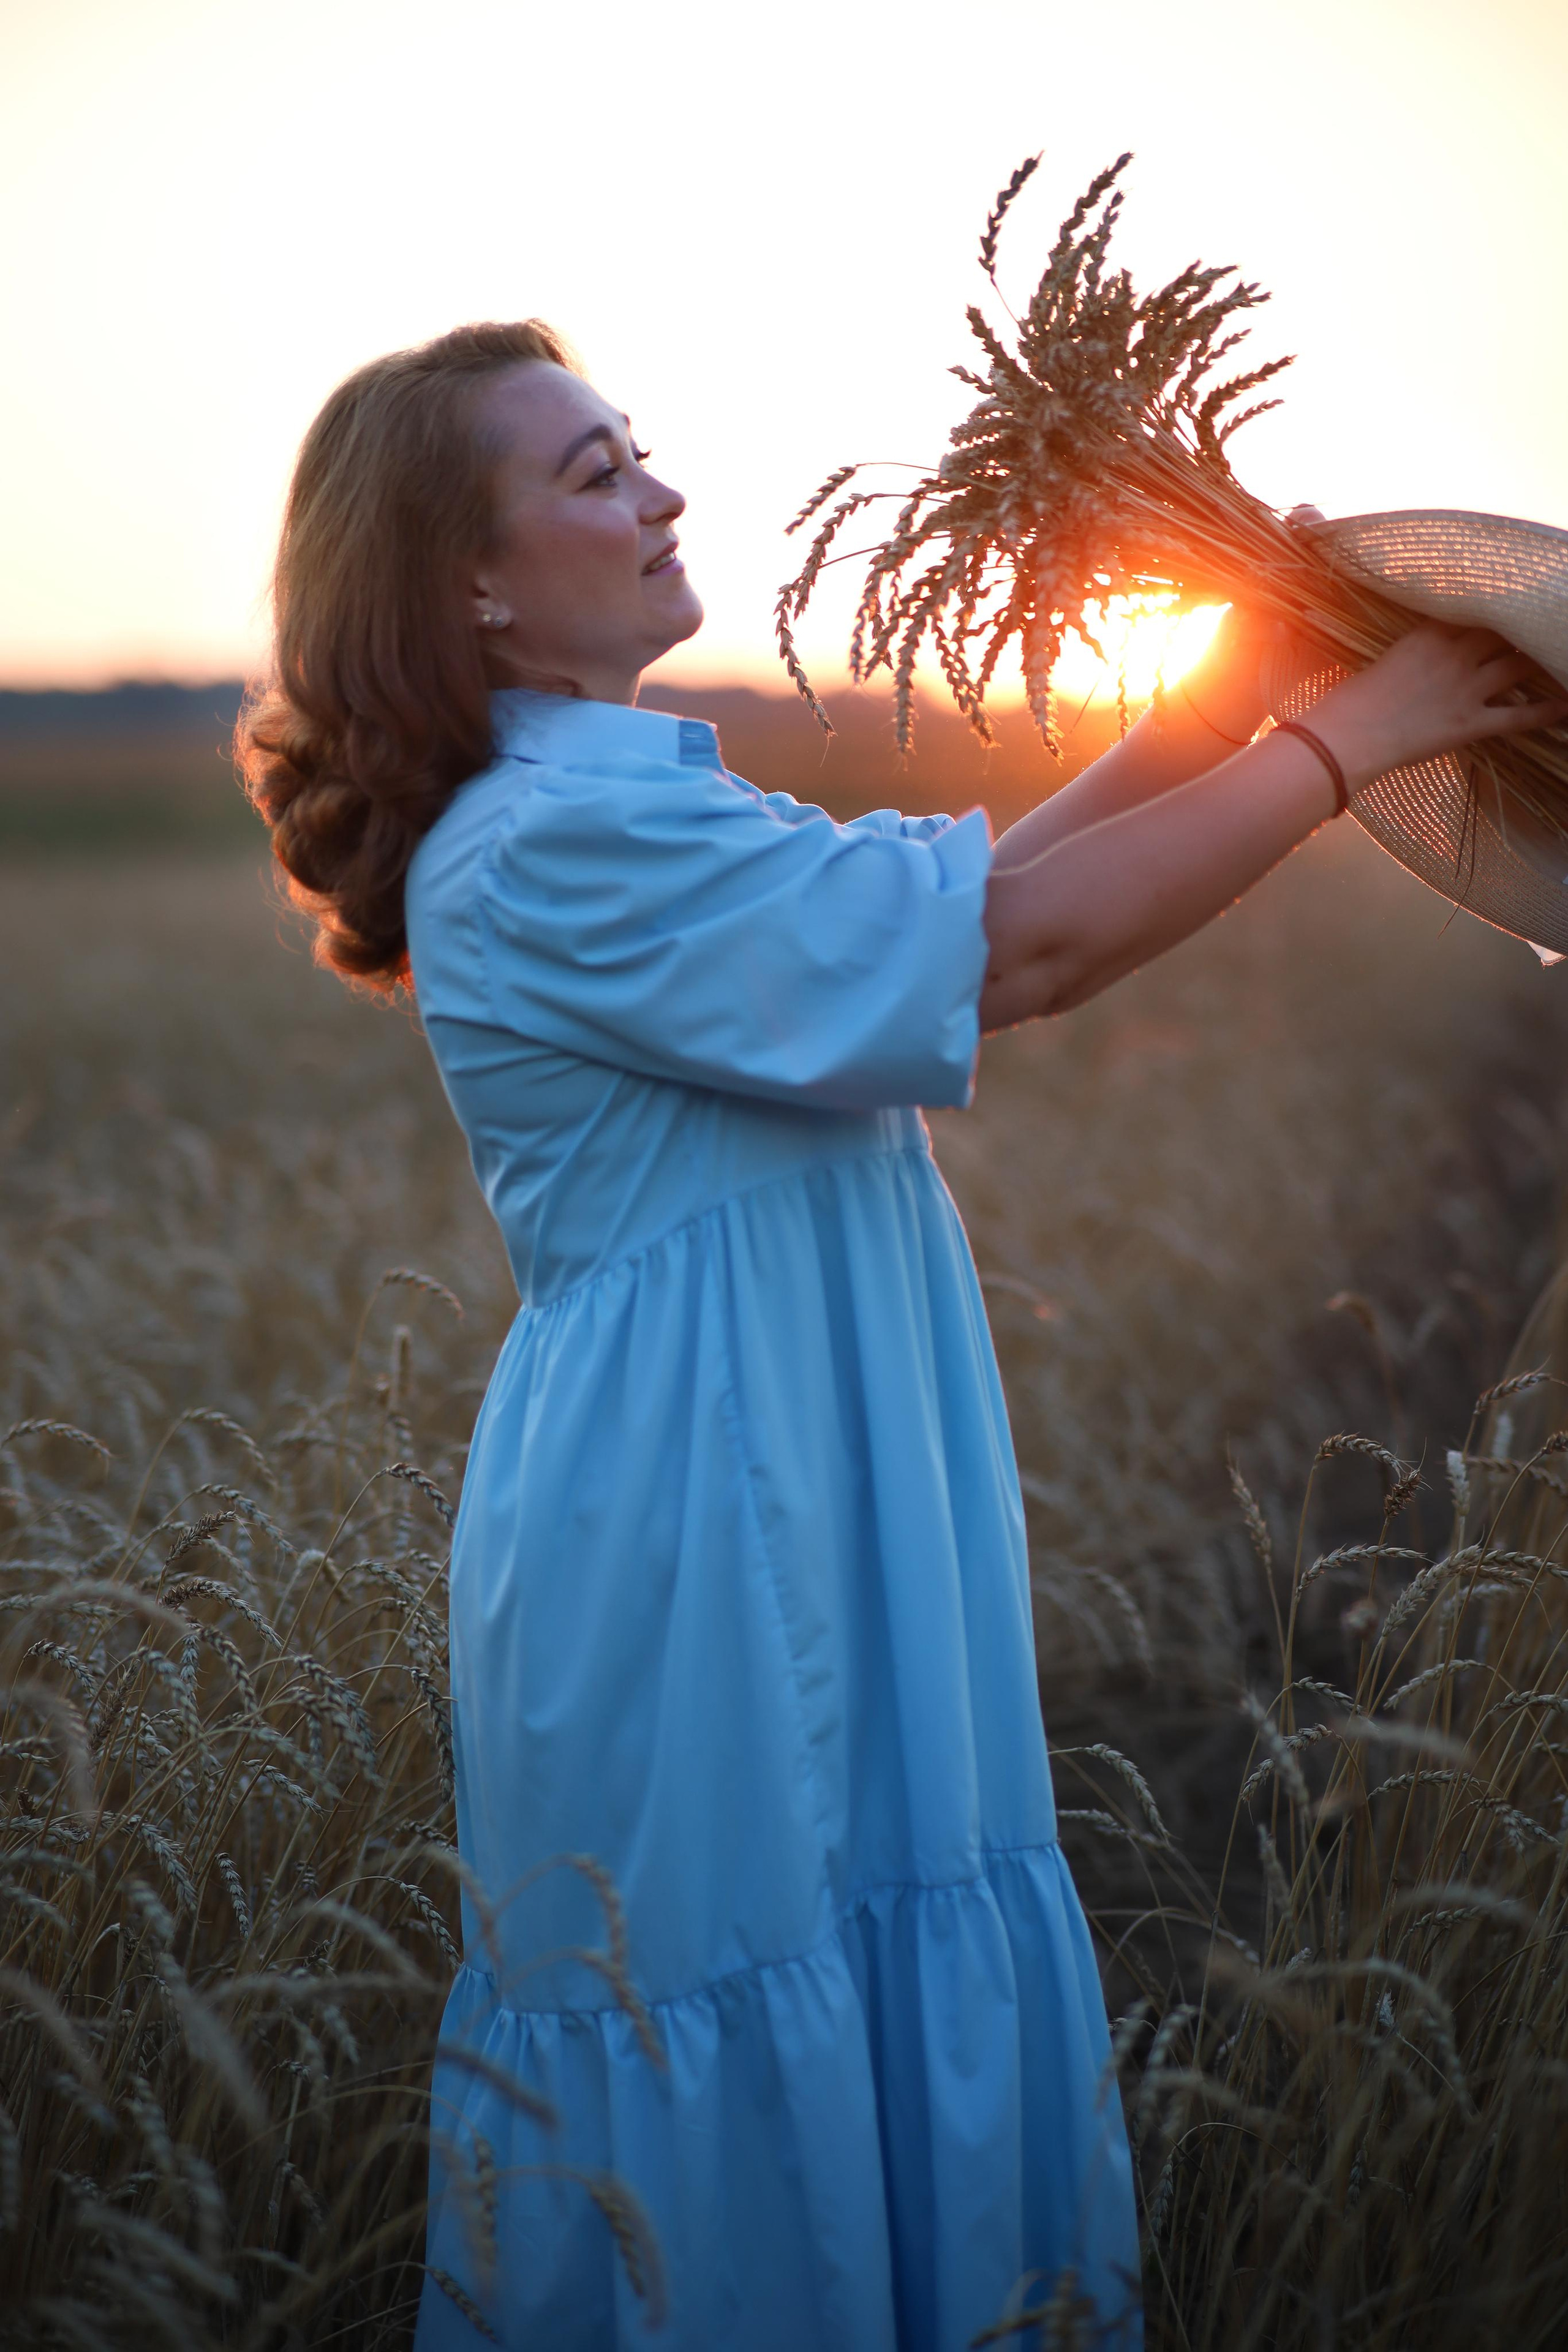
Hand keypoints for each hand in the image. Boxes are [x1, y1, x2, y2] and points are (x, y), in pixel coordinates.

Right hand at [1305, 623, 1567, 792]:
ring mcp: (1466, 687)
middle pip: (1503, 634)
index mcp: (1429, 634)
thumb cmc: (1351, 702)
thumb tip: (1415, 658)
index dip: (1495, 610)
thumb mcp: (1381, 661)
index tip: (1507, 607)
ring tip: (1555, 660)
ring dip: (1538, 664)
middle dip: (1523, 633)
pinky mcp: (1471, 722)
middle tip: (1538, 631)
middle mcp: (1455, 654)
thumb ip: (1410, 652)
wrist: (1348, 735)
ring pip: (1518, 667)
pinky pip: (1518, 716)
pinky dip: (1545, 712)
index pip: (1474, 611)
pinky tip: (1564, 707)